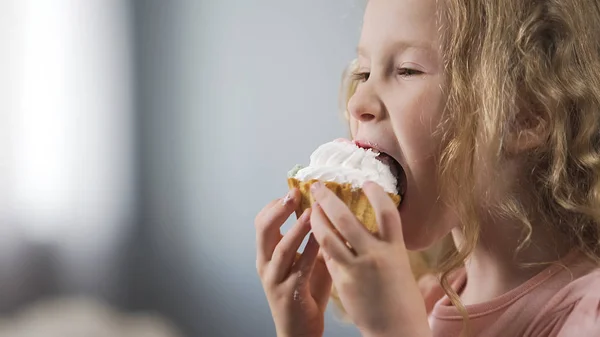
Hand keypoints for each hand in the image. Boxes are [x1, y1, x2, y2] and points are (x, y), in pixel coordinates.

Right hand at [255, 188, 332, 336]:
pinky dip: (311, 250)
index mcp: (266, 255)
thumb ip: (311, 240)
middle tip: (293, 194)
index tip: (291, 191)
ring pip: (281, 249)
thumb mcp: (305, 262)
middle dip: (278, 209)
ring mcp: (275, 280)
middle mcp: (265, 265)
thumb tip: (324, 211)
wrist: (299, 332)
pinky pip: (300, 268)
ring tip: (310, 212)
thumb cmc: (305, 295)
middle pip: (263, 230)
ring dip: (296, 228)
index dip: (275, 205)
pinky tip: (322, 238)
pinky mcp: (289, 293)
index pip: (262, 223)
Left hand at [309, 181, 430, 336]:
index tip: (365, 183)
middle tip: (319, 187)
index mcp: (394, 249)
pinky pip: (328, 258)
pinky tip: (315, 235)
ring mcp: (356, 269)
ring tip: (310, 209)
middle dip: (329, 200)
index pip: (387, 213)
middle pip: (347, 219)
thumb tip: (369, 230)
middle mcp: (375, 256)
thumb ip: (383, 247)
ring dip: (316, 220)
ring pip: (328, 237)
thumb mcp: (399, 266)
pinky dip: (321, 245)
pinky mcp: (343, 282)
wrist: (397, 330)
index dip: (376, 194)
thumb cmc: (402, 300)